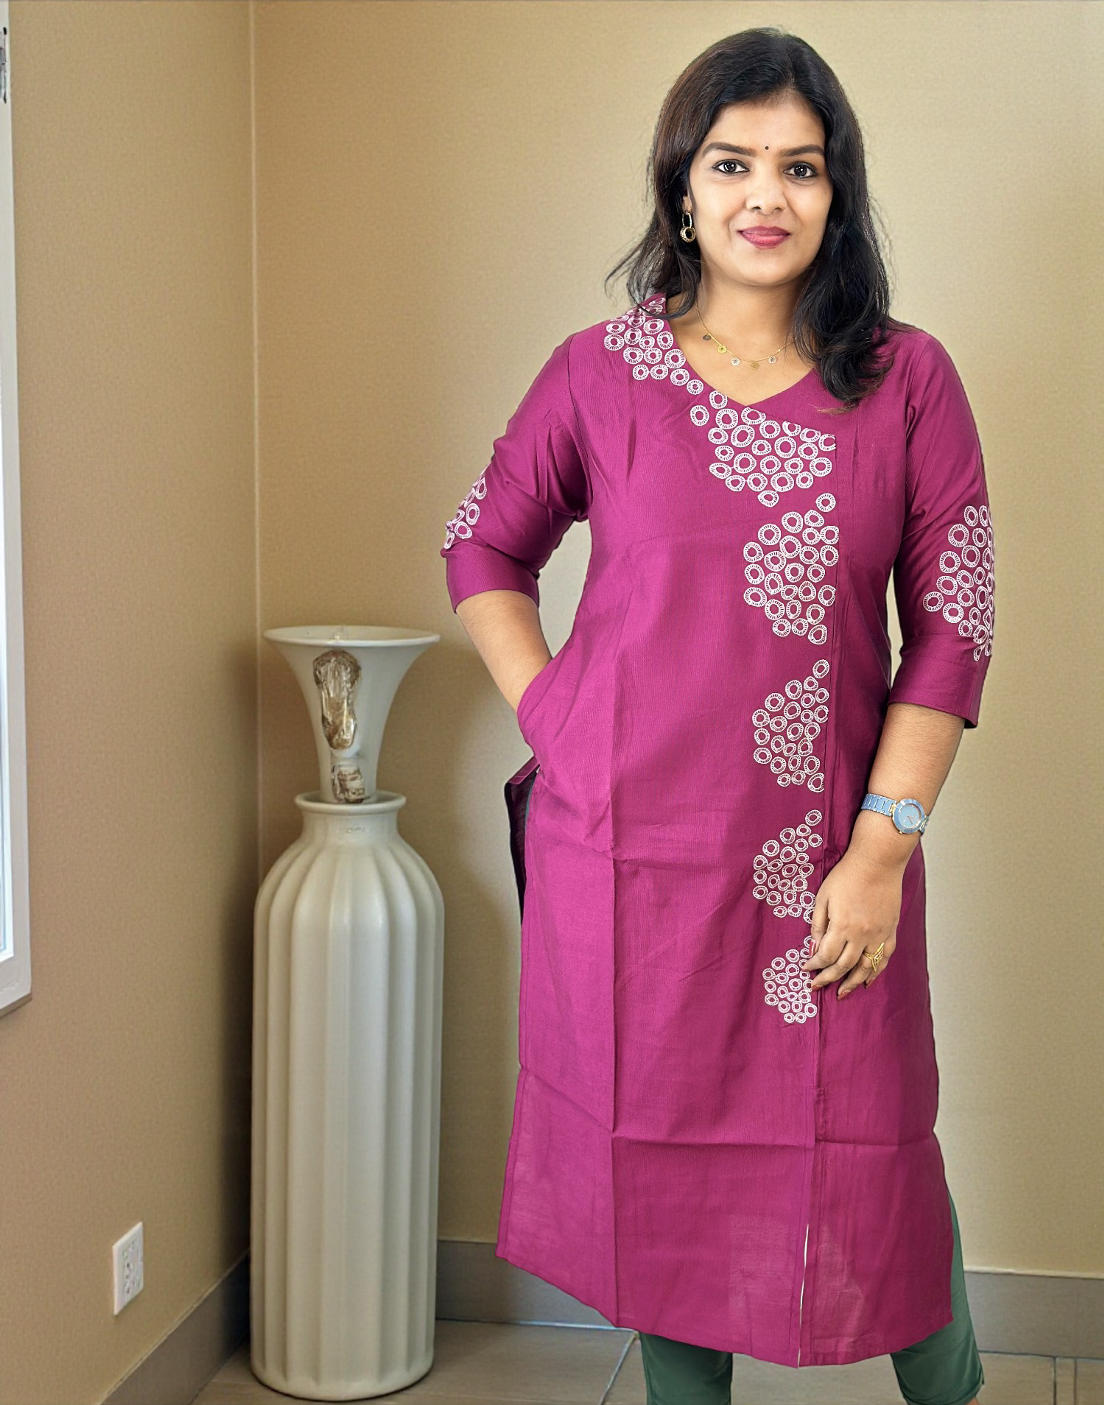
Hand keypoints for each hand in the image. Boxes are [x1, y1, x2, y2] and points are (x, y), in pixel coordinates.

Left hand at [801, 847, 903, 998]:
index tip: (806, 968)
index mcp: (842, 926)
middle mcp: (862, 935)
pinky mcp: (890, 931)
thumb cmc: (847, 875)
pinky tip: (867, 980)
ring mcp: (879, 935)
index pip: (826, 956)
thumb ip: (817, 926)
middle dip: (828, 979)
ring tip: (841, 993)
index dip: (814, 966)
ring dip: (852, 983)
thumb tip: (814, 949)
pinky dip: (875, 972)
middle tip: (817, 986)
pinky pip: (884, 958)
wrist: (878, 862)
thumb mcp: (823, 897)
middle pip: (843, 967)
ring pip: (865, 968)